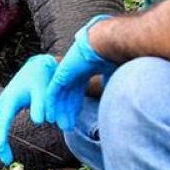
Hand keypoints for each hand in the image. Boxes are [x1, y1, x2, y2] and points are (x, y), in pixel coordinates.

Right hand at [0, 54, 57, 164]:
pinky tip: (5, 145)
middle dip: (0, 144)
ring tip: (5, 157)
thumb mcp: (43, 91)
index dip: (1, 137)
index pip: (3, 122)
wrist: (36, 66)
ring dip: (0, 141)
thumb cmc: (41, 79)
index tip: (0, 150)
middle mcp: (3, 103)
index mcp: (10, 100)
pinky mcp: (7, 106)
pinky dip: (2, 135)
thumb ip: (41, 106)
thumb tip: (39, 123)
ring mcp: (3, 104)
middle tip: (6, 161)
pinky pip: (1, 123)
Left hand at [46, 15, 115, 131]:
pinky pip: (52, 93)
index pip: (78, 89)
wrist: (105, 44)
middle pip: (68, 94)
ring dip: (60, 111)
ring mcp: (66, 71)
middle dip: (67, 110)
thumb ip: (112, 86)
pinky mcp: (60, 74)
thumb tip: (118, 100)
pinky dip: (51, 105)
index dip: (77, 103)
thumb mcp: (114, 75)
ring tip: (60, 125)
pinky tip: (51, 117)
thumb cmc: (114, 56)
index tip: (77, 116)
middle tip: (67, 126)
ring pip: (59, 95)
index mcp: (85, 69)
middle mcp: (74, 70)